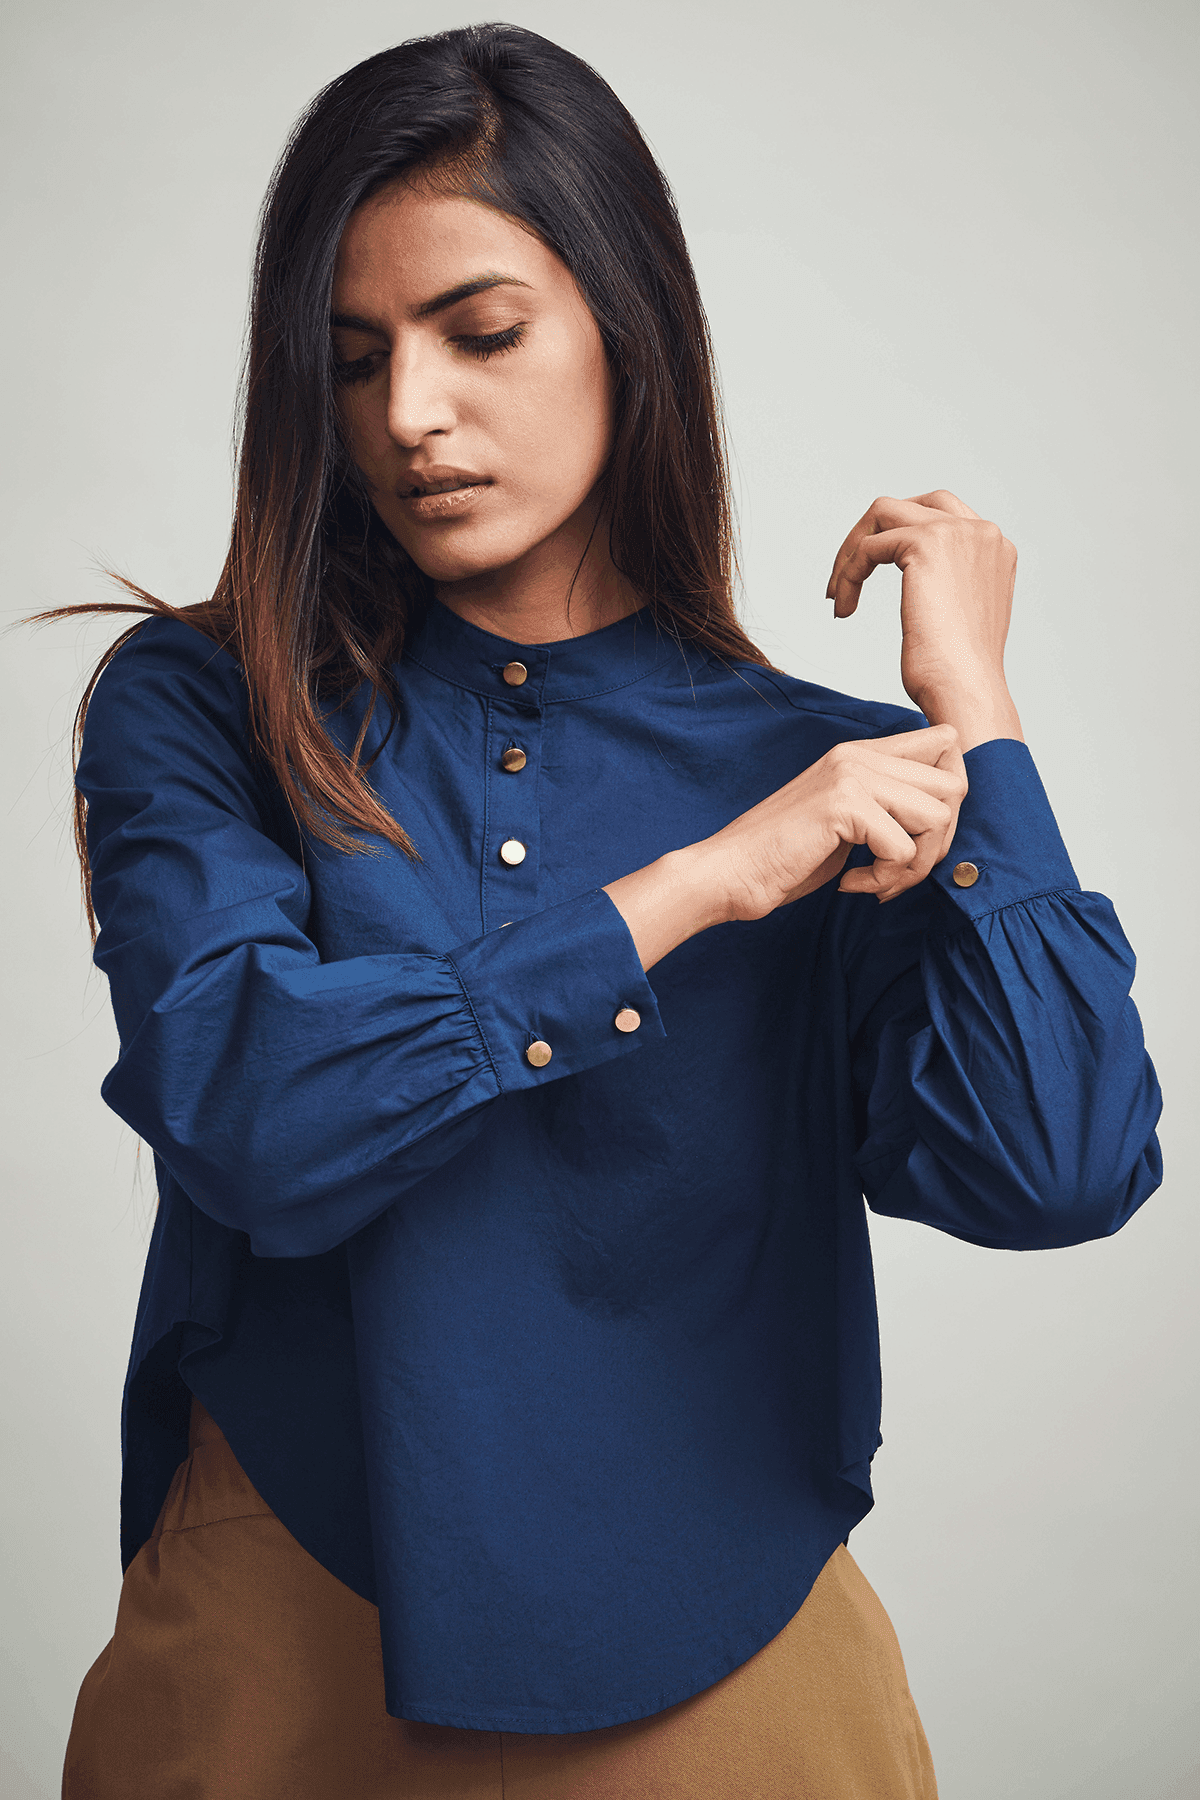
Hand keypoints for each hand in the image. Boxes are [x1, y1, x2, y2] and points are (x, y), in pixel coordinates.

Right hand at [605, 725, 967, 969]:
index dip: (951, 794)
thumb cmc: (785, 856)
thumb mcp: (847, 819)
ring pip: (938, 817)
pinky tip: (852, 883)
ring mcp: (851, 775)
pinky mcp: (843, 804)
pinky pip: (905, 849)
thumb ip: (889, 805)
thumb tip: (947, 817)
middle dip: (940, 840)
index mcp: (861, 752)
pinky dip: (885, 879)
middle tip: (900, 868)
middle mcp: (859, 754)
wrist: (729, 872)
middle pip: (955, 785)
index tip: (919, 833)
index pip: (947, 744)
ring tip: (878, 880)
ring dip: (916, 864)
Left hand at [826, 489, 1023, 751]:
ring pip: (884, 514)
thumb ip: (949, 586)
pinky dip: (848, 573)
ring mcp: (958, 533)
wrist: (966, 691)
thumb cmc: (959, 674)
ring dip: (851, 550)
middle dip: (871, 534)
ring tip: (838, 592)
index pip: (940, 515)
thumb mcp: (959, 617)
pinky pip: (868, 546)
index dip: (897, 539)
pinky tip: (843, 607)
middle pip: (911, 505)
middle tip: (845, 576)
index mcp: (995, 548)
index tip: (870, 575)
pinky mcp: (927, 544)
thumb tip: (923, 585)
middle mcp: (983, 532)